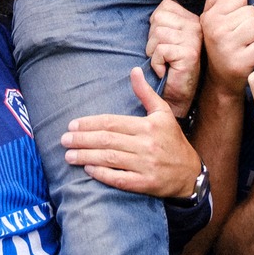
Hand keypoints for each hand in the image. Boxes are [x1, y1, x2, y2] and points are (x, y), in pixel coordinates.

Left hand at [61, 68, 204, 197]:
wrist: (189, 173)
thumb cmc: (173, 140)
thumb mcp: (163, 112)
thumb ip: (145, 93)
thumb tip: (134, 71)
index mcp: (148, 126)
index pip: (112, 122)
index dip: (90, 123)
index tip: (72, 125)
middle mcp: (146, 145)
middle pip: (107, 140)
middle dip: (82, 140)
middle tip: (64, 140)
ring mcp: (145, 166)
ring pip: (110, 159)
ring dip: (86, 157)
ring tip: (69, 156)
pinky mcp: (144, 184)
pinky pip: (119, 179)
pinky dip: (102, 174)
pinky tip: (88, 170)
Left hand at [145, 0, 203, 118]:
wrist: (177, 97)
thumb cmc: (168, 68)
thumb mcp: (167, 38)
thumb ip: (164, 21)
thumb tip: (153, 15)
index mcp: (191, 19)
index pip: (165, 6)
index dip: (156, 24)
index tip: (163, 42)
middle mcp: (196, 26)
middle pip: (159, 18)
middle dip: (153, 39)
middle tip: (164, 56)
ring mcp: (194, 39)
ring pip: (158, 33)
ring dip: (153, 53)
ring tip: (165, 63)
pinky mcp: (189, 54)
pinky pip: (160, 50)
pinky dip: (156, 63)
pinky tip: (165, 71)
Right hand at [200, 0, 253, 96]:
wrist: (220, 80)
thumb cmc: (221, 44)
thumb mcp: (211, 21)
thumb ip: (217, 1)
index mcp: (210, 17)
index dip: (241, 9)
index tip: (233, 22)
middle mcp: (216, 30)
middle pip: (251, 11)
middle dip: (249, 23)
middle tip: (240, 37)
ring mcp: (227, 47)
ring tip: (245, 45)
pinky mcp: (240, 63)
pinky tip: (249, 57)